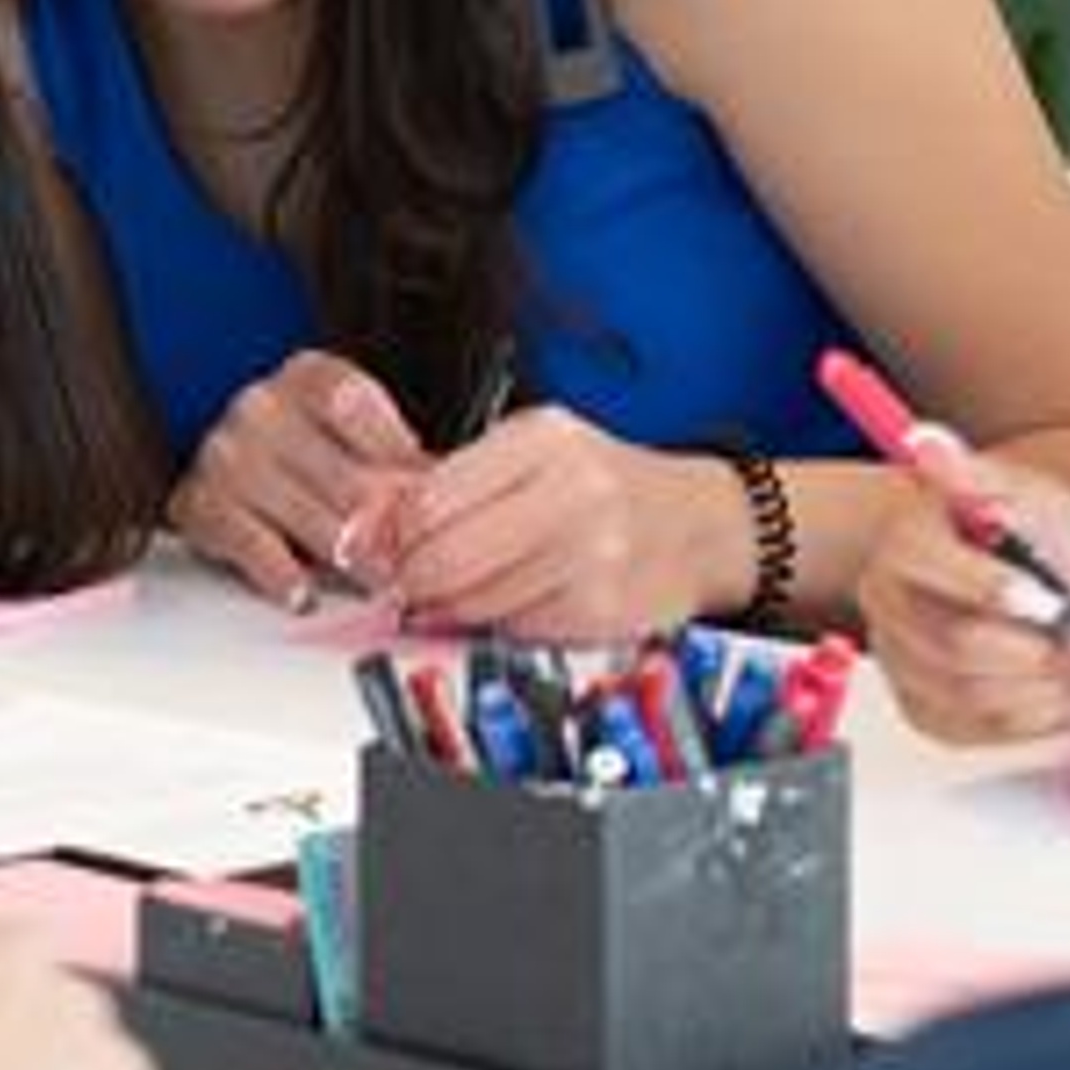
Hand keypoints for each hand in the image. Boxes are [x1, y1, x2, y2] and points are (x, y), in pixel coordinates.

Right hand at [165, 350, 423, 609]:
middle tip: (417, 561)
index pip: (352, 403)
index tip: (427, 496)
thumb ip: (396, 459)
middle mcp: (260, 407)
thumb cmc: (309, 449)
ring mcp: (227, 455)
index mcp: (305, 377)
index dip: (395, 451)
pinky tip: (305, 591)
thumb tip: (445, 499)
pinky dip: (282, 575)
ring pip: (305, 517)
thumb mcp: (353, 433)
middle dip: (387, 528)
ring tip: (379, 584)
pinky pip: (251, 546)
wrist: (235, 466)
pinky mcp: (201, 503)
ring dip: (350, 560)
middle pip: (342, 475)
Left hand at [354, 406, 707, 641]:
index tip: (379, 542)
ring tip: (455, 590)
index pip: (431, 497)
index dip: (392, 530)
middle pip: (446, 557)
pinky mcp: (601, 610)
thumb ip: (459, 479)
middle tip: (404, 579)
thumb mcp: (534, 452)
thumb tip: (373, 524)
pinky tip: (508, 602)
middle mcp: (572, 492)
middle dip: (412, 577)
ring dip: (449, 606)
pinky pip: (514, 629)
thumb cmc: (604, 485)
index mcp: (543, 440)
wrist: (696, 525)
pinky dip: (497, 623)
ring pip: (475, 601)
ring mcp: (591, 555)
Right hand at [857, 458, 1069, 745]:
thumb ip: (987, 477)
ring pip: (966, 695)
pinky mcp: (925, 711)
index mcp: (909, 536)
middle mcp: (889, 596)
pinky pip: (972, 736)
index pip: (924, 563)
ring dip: (1039, 690)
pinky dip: (1031, 726)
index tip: (1049, 601)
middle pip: (949, 642)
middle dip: (1030, 652)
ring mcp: (902, 658)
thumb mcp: (1044, 499)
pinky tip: (1056, 699)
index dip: (989, 588)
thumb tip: (929, 444)